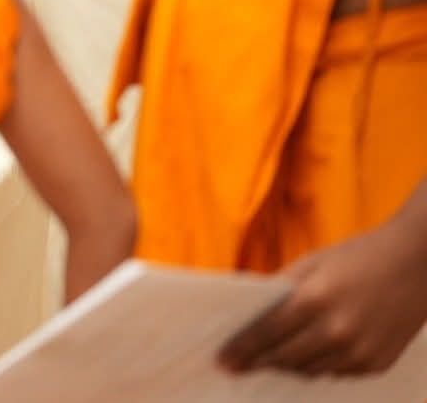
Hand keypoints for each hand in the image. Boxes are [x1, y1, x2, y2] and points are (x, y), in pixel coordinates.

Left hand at [220, 219, 426, 375]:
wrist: (418, 264)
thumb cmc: (360, 256)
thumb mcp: (313, 263)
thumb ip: (281, 288)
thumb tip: (248, 311)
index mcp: (316, 299)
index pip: (267, 333)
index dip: (242, 349)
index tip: (222, 360)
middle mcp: (338, 330)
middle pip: (285, 358)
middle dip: (257, 363)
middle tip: (234, 366)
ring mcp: (361, 351)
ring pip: (310, 370)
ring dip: (286, 366)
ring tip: (267, 360)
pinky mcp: (378, 363)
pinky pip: (337, 372)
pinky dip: (318, 365)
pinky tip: (305, 357)